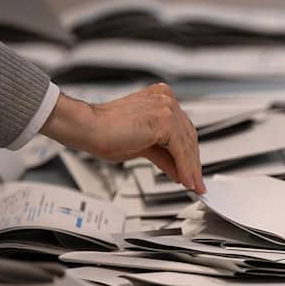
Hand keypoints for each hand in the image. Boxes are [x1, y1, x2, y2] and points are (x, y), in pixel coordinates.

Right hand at [41, 83, 205, 192]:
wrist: (87, 127)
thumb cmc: (104, 132)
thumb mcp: (142, 147)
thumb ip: (164, 156)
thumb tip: (179, 170)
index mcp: (160, 99)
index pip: (183, 130)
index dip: (189, 154)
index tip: (193, 172)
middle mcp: (165, 99)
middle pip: (188, 137)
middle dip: (193, 163)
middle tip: (196, 183)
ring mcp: (166, 107)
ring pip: (187, 144)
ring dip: (191, 169)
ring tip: (193, 186)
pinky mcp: (164, 120)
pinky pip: (181, 149)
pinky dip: (185, 168)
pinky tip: (186, 181)